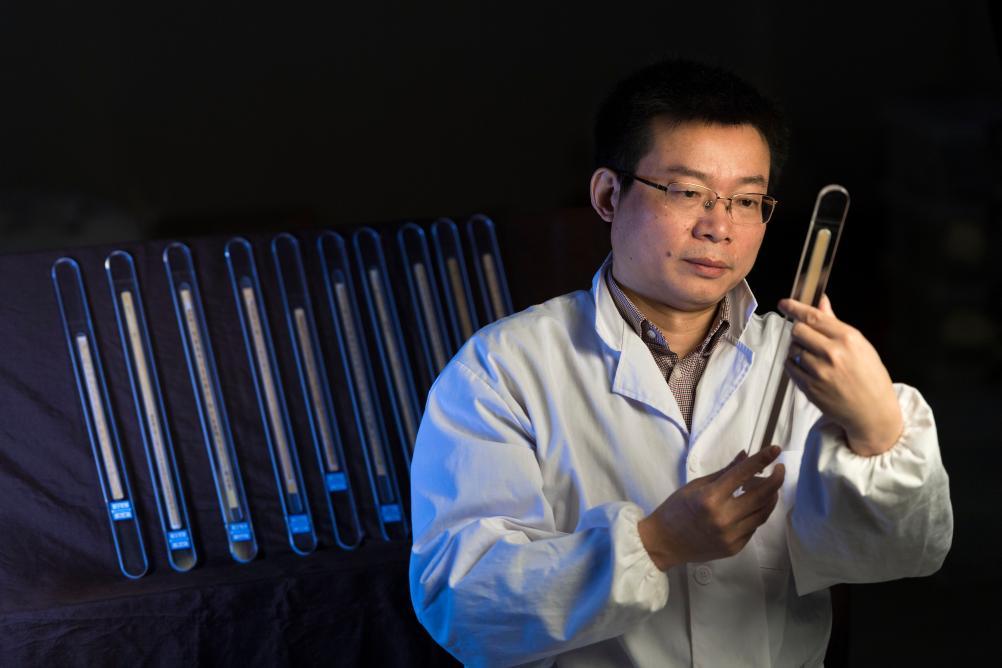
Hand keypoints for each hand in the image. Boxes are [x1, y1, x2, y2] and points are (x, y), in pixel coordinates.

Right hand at [638, 446, 784, 570]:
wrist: (665, 542)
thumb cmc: (676, 510)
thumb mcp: (696, 486)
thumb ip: (725, 472)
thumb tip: (745, 456)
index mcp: (710, 498)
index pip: (743, 473)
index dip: (762, 459)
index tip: (775, 449)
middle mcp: (724, 517)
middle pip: (762, 495)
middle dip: (775, 479)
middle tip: (779, 469)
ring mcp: (731, 535)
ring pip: (763, 513)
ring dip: (770, 497)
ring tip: (769, 486)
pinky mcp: (735, 547)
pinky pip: (754, 527)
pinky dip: (757, 513)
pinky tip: (753, 506)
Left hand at [779, 295, 902, 455]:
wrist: (873, 412)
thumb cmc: (870, 377)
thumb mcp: (860, 345)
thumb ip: (835, 323)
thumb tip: (821, 301)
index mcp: (848, 338)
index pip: (813, 317)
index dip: (795, 308)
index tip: (784, 304)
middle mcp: (832, 353)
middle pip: (798, 331)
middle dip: (799, 331)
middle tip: (806, 337)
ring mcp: (819, 372)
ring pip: (792, 349)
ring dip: (797, 349)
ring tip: (812, 356)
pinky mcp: (809, 387)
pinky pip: (790, 367)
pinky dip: (794, 364)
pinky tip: (807, 368)